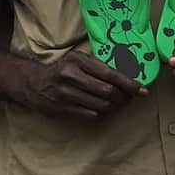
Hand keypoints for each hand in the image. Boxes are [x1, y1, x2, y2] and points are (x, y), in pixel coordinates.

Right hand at [10, 51, 145, 118]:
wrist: (31, 82)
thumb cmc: (61, 69)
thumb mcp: (77, 59)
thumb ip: (98, 66)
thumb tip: (128, 76)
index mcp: (78, 61)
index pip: (110, 74)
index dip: (129, 84)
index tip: (142, 89)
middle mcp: (71, 77)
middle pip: (108, 92)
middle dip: (125, 97)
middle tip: (131, 98)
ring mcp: (65, 95)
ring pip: (101, 105)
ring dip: (116, 106)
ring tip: (120, 103)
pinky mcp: (62, 109)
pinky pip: (91, 115)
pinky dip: (103, 113)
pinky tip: (106, 109)